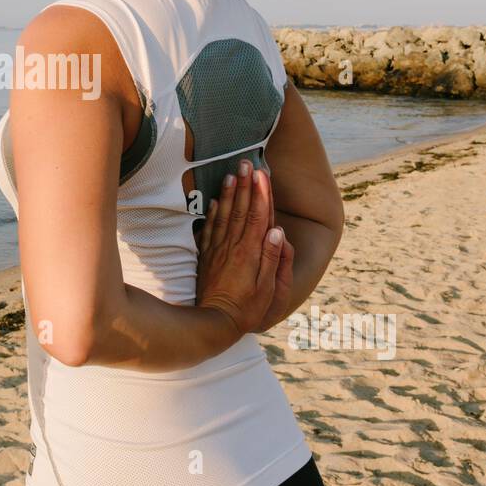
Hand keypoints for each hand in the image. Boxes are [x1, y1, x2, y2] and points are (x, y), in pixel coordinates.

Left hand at [195, 160, 295, 335]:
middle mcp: (233, 247)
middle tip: (246, 163)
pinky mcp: (207, 257)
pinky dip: (213, 213)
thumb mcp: (267, 288)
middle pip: (240, 210)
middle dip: (245, 186)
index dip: (261, 194)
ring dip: (229, 193)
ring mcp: (218, 250)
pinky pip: (210, 229)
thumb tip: (277, 231)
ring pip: (224, 215)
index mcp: (250, 252)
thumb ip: (272, 258)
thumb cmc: (246, 308)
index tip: (262, 174)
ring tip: (231, 174)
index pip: (257, 217)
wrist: (214, 322)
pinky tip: (214, 201)